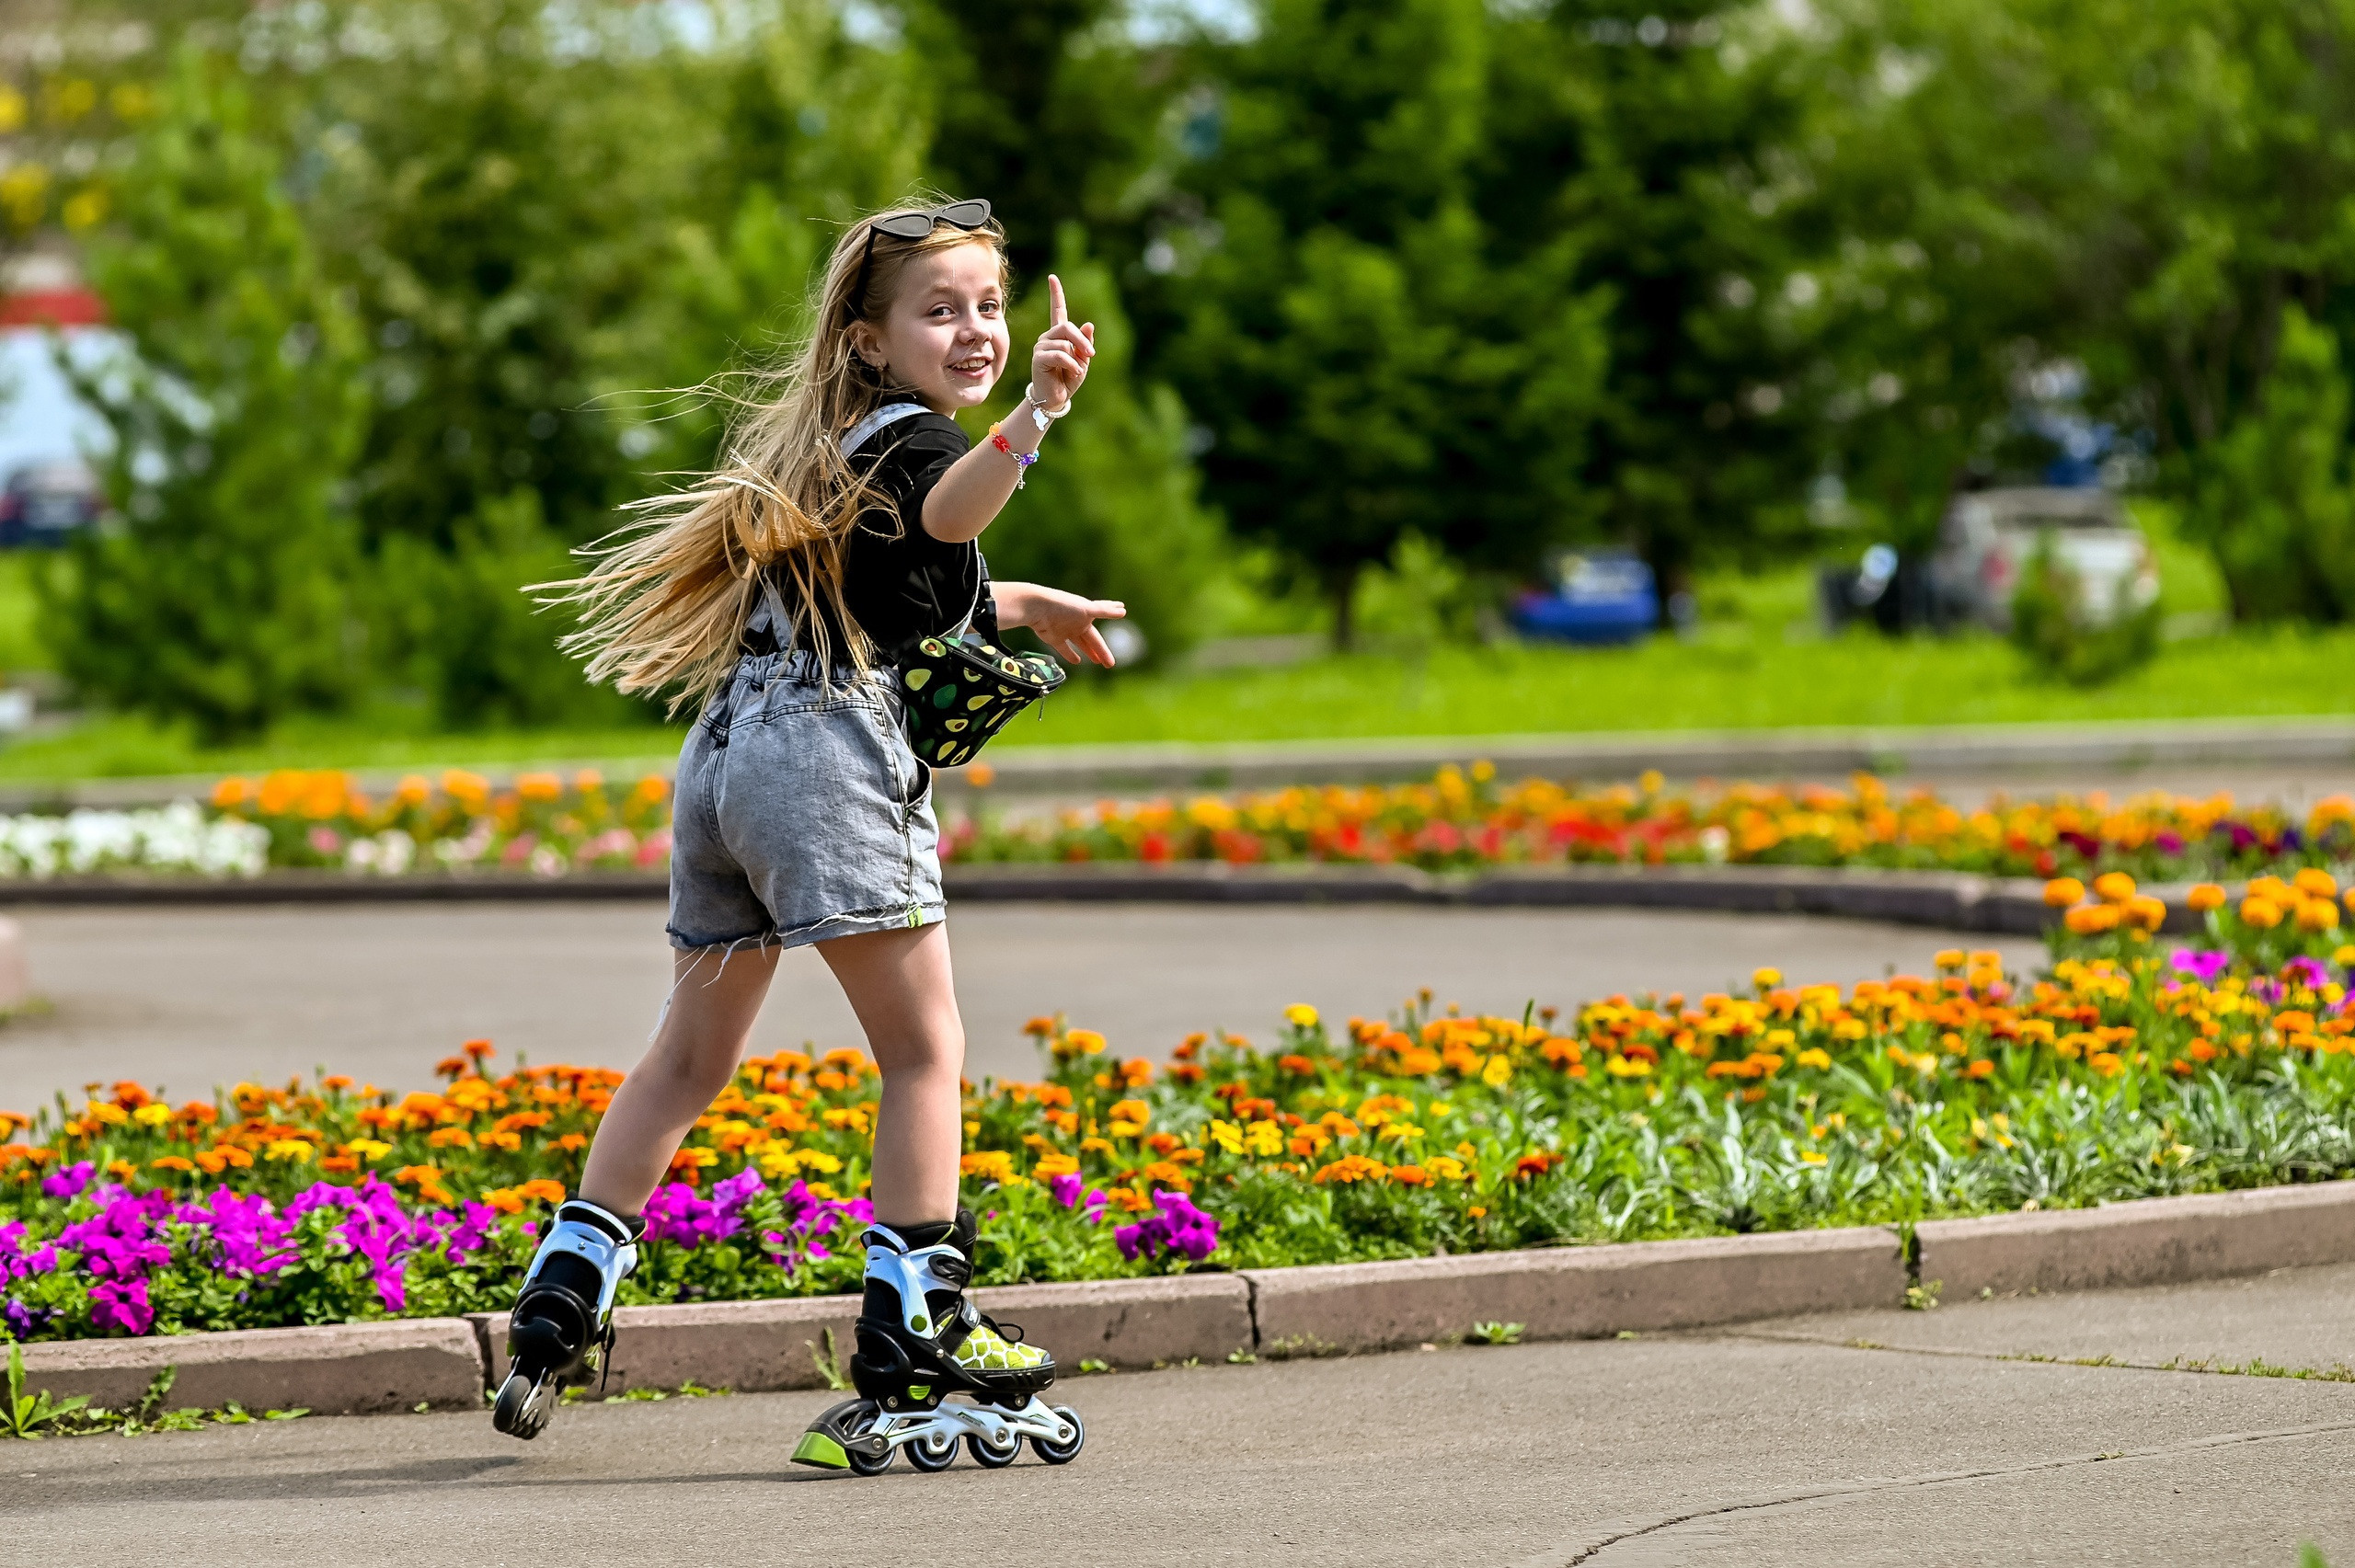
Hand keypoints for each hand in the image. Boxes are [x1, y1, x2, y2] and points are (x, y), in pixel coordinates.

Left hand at [1018, 583, 1125, 667]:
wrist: (1037, 608)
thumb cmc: (1064, 606)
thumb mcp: (1087, 609)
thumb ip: (1105, 611)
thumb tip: (1124, 611)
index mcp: (1086, 613)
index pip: (1103, 615)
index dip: (1112, 613)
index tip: (1123, 610)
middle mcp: (1077, 622)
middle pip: (1092, 639)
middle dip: (1102, 651)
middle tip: (1111, 664)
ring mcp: (1065, 630)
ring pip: (1080, 644)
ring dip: (1089, 652)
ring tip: (1097, 662)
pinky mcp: (1053, 638)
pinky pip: (1064, 648)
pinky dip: (1070, 655)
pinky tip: (1077, 662)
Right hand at [1028, 275, 1094, 413]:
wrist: (1056, 397)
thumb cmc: (1068, 379)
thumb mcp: (1082, 360)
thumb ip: (1084, 343)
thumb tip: (1088, 325)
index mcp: (1059, 335)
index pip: (1057, 310)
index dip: (1055, 294)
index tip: (1052, 278)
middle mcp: (1048, 337)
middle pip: (1066, 327)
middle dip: (1082, 341)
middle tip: (1091, 355)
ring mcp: (1042, 347)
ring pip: (1065, 344)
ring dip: (1076, 358)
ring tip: (1077, 370)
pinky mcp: (1039, 358)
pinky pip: (1060, 355)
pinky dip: (1071, 364)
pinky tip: (1073, 372)